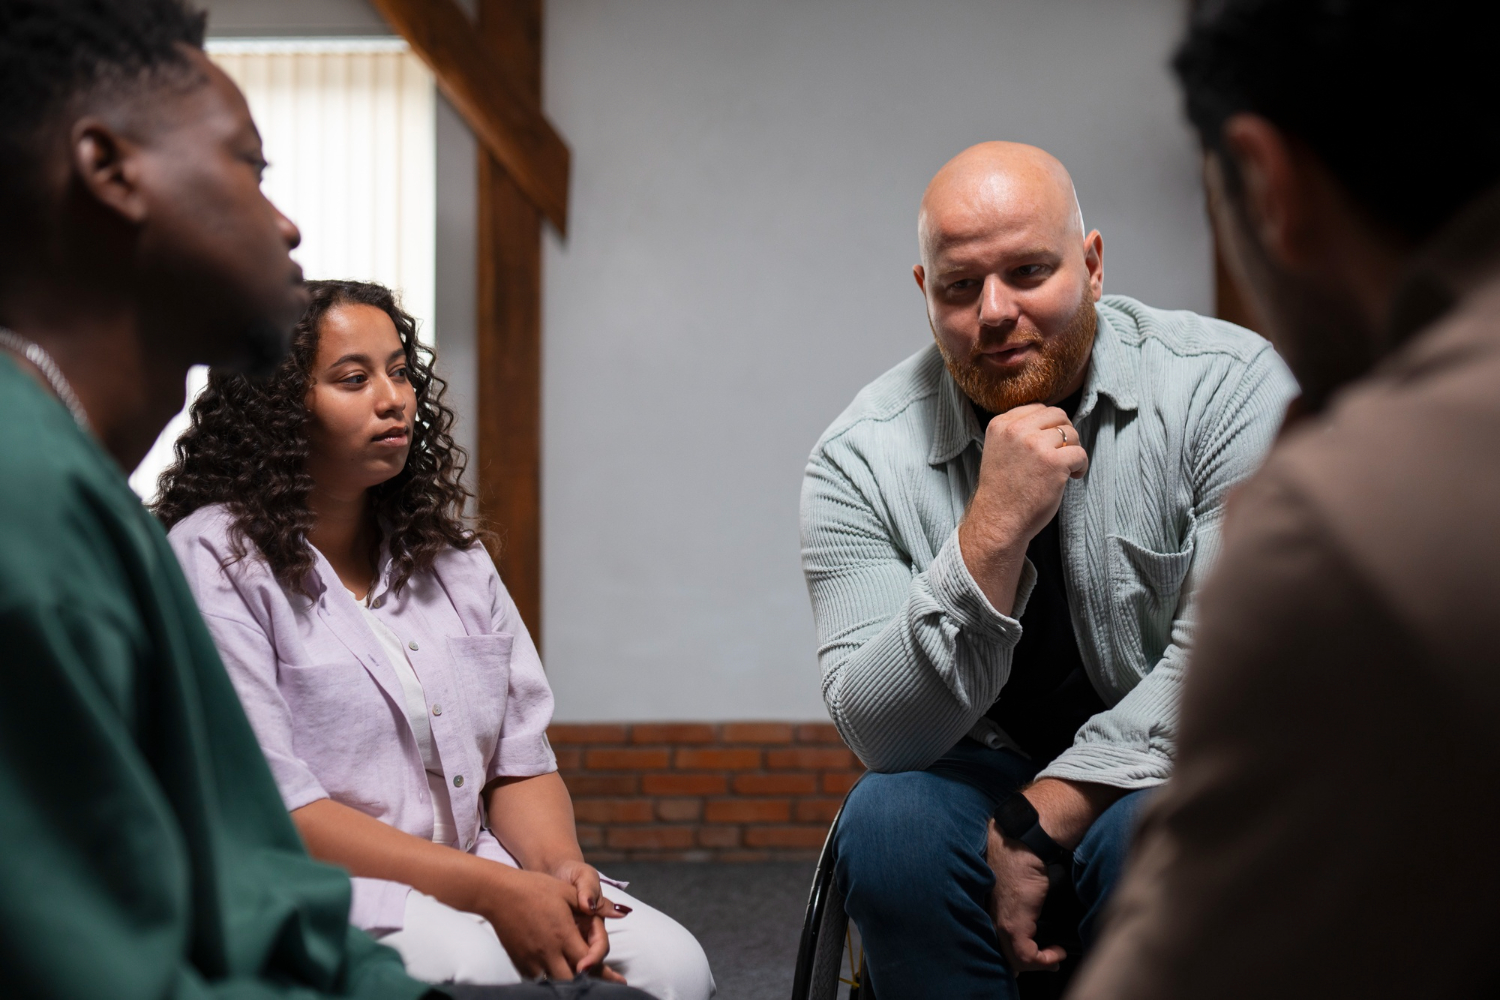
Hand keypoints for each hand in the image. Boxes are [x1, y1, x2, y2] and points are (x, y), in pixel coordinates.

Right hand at [477, 867, 603, 980]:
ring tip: (578, 984)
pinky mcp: (519, 961)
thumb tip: (621, 912)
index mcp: (564, 934)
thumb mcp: (567, 892)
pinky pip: (536, 979)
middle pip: (572, 980)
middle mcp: (549, 950)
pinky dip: (547, 980)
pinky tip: (555, 976)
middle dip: (585, 982)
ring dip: (566, 983)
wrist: (499, 892)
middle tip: (596, 983)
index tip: (607, 972)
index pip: (587, 962)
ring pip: (554, 983)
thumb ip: (594, 905)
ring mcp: (532, 958)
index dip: (598, 967)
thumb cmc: (535, 887)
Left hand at [550, 858, 631, 980]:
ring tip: (561, 988)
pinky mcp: (555, 943)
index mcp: (595, 923)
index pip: (600, 947)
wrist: (553, 870)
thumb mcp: (583, 876)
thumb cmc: (571, 872)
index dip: (594, 958)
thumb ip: (589, 889)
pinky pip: (556, 960)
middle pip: (589, 963)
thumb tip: (590, 906)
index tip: (582, 966)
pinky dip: (552, 970)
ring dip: (569, 977)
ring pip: (573, 965)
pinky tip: (543, 979)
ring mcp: (571, 940)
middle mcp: (585, 935)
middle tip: (572, 985)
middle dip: (585, 975)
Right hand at [959, 403, 1087, 611]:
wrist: (999, 520)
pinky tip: (1072, 477)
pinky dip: (1081, 466)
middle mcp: (1017, 430)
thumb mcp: (1000, 449)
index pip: (1038, 408)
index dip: (1048, 427)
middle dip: (1064, 434)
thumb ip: (1018, 432)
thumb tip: (1054, 422)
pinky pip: (1080, 453)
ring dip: (1073, 450)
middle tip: (1061, 454)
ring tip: (1065, 468)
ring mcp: (1036, 445)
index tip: (1047, 445)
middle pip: (1058, 415)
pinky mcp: (1054, 463)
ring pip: (1071, 433)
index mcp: (1001, 424)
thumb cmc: (1003, 490)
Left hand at [986, 818, 1066, 972]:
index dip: (1018, 958)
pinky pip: (1026, 956)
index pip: (999, 944)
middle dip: (1030, 965)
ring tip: (1055, 955)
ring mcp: (1001, 924)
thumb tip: (1034, 912)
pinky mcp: (1014, 925)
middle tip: (1050, 962)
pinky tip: (1057, 950)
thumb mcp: (1021, 889)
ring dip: (1041, 963)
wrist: (1024, 844)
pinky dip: (1045, 959)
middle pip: (1007, 957)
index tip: (1037, 957)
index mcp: (992, 913)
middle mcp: (992, 921)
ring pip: (1017, 960)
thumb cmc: (1024, 860)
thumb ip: (1021, 906)